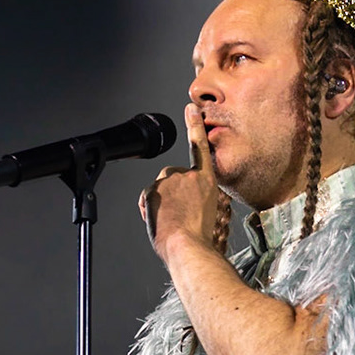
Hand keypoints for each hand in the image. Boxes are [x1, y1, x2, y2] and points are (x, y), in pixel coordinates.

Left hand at [139, 103, 222, 263]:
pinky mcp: (154, 188)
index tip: (191, 108)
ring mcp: (170, 181)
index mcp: (207, 181)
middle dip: (169, 194)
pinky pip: (147, 200)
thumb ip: (194, 198)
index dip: (194, 126)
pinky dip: (150, 210)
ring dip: (160, 204)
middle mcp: (189, 176)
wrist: (188, 245)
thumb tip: (178, 201)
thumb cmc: (198, 238)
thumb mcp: (206, 213)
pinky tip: (160, 221)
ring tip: (172, 221)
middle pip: (171, 178)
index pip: (200, 147)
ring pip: (158, 190)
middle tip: (178, 215)